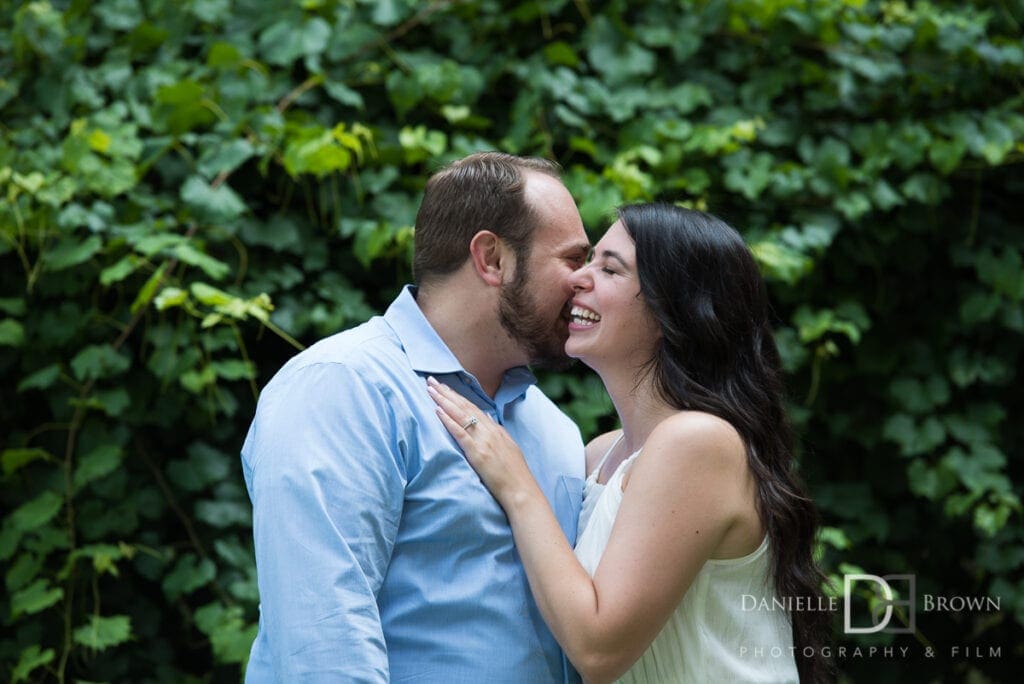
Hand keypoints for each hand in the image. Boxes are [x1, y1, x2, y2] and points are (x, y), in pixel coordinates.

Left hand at [426, 376, 534, 503]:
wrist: (522, 490)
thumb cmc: (515, 474)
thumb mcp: (508, 447)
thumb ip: (496, 432)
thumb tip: (487, 418)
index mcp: (496, 430)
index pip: (473, 408)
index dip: (457, 396)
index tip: (445, 387)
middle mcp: (489, 431)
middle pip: (464, 406)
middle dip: (447, 392)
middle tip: (431, 380)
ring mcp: (483, 441)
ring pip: (460, 415)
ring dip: (444, 400)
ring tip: (430, 389)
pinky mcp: (478, 453)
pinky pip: (460, 433)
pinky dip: (448, 421)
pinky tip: (437, 411)